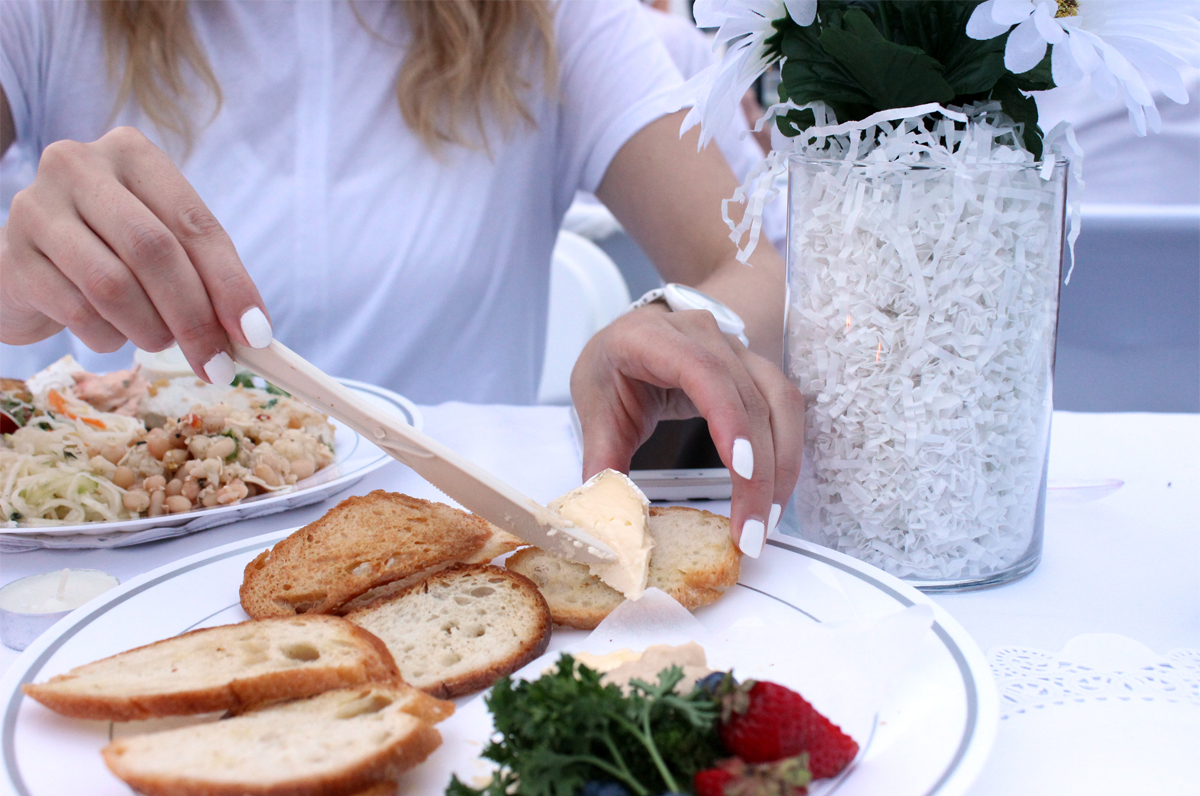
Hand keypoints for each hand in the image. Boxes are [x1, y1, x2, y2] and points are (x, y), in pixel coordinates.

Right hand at [0, 127, 271, 381]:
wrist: (25, 266)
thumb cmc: (109, 252)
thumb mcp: (161, 247)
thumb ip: (204, 277)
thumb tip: (252, 331)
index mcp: (132, 154)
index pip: (195, 223)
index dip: (230, 282)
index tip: (256, 334)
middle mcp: (80, 165)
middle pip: (154, 250)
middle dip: (194, 317)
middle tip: (216, 364)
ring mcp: (37, 207)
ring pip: (113, 284)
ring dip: (150, 330)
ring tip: (157, 341)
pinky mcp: (11, 255)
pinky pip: (77, 312)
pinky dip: (107, 337)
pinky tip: (109, 333)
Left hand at [571, 305, 804, 557]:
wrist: (630, 340)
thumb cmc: (612, 369)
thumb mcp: (595, 409)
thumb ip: (601, 458)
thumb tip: (607, 506)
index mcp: (653, 337)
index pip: (703, 372)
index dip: (729, 419)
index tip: (742, 470)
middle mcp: (703, 334)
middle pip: (748, 398)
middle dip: (759, 470)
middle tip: (752, 529)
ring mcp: (735, 349)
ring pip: (778, 404)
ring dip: (782, 465)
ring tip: (767, 520)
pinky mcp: (755, 370)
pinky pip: (784, 409)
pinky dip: (785, 452)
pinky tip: (773, 493)